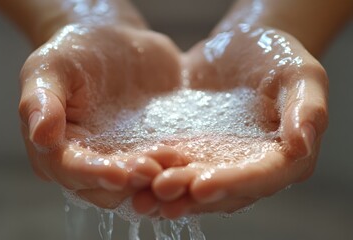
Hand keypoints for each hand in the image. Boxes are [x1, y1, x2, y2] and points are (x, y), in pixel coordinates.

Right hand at [19, 23, 184, 207]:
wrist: (115, 42)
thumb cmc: (75, 52)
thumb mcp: (50, 67)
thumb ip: (41, 100)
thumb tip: (40, 135)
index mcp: (57, 149)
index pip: (71, 170)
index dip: (94, 175)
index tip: (120, 174)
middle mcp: (90, 161)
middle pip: (108, 185)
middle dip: (132, 181)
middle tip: (156, 170)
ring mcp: (122, 157)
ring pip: (138, 181)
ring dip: (157, 178)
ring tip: (177, 162)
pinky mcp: (149, 148)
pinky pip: (163, 163)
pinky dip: (175, 166)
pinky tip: (189, 158)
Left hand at [132, 24, 327, 218]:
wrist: (238, 48)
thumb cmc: (276, 57)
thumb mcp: (301, 74)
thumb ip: (307, 108)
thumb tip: (303, 143)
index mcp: (283, 156)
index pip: (262, 176)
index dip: (233, 183)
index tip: (202, 185)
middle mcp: (250, 167)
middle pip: (223, 189)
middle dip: (191, 192)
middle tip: (162, 191)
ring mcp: (219, 161)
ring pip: (195, 182)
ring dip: (170, 190)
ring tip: (142, 193)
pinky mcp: (195, 150)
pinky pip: (176, 163)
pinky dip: (158, 170)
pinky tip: (137, 171)